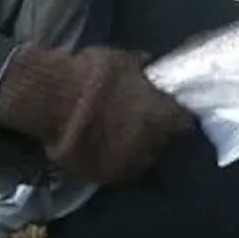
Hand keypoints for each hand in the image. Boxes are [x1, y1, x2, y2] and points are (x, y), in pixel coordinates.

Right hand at [0, 43, 192, 185]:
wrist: (54, 99)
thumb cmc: (93, 73)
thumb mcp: (124, 61)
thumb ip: (142, 70)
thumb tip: (149, 66)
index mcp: (162, 114)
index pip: (184, 123)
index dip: (178, 118)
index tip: (172, 114)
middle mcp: (150, 142)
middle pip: (165, 144)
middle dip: (158, 135)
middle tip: (147, 126)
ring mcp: (127, 163)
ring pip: (144, 162)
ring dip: (140, 152)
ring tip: (127, 140)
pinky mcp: (104, 176)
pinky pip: (119, 174)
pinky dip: (118, 164)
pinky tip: (109, 151)